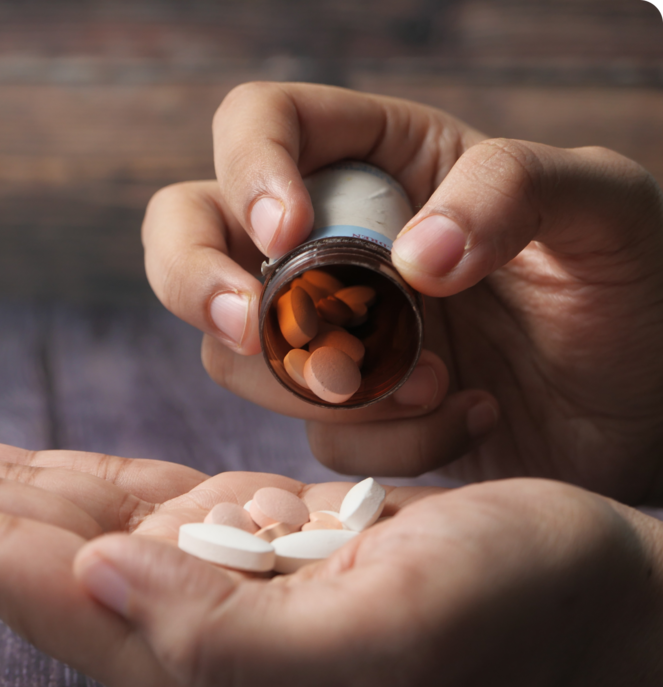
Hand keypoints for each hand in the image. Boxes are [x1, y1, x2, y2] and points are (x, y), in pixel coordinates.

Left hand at [0, 423, 662, 686]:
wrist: (578, 596)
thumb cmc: (515, 612)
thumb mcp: (399, 630)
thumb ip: (235, 639)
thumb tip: (94, 579)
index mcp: (189, 646)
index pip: (9, 577)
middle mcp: (162, 611)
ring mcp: (183, 568)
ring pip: (17, 509)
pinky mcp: (217, 532)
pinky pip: (83, 493)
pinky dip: (6, 472)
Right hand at [142, 82, 662, 501]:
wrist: (649, 409)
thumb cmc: (637, 287)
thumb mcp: (603, 209)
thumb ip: (512, 190)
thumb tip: (409, 261)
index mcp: (380, 157)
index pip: (261, 124)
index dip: (248, 170)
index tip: (287, 234)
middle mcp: (331, 237)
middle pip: (191, 229)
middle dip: (197, 281)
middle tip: (249, 330)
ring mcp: (326, 326)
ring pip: (231, 348)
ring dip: (311, 380)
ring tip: (434, 384)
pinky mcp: (343, 407)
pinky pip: (308, 429)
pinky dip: (377, 439)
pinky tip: (465, 418)